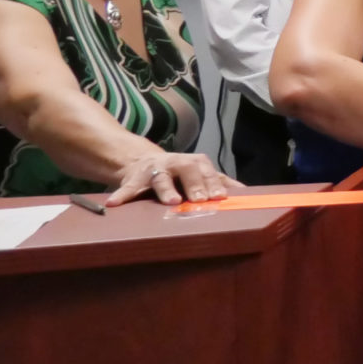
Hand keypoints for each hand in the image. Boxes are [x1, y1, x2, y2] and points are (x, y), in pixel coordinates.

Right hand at [107, 150, 239, 205]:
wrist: (143, 161)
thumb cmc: (181, 173)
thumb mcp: (201, 174)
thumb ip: (221, 182)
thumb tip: (248, 194)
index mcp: (196, 163)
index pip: (208, 172)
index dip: (214, 184)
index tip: (220, 197)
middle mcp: (176, 163)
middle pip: (188, 170)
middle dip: (195, 184)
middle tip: (200, 200)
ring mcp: (155, 169)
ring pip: (161, 177)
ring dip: (166, 189)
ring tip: (171, 201)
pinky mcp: (134, 178)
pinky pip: (128, 187)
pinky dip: (122, 195)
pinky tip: (114, 203)